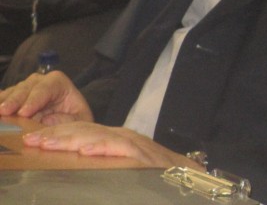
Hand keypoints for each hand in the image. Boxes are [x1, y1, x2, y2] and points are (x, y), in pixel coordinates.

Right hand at [0, 71, 93, 124]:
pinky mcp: (12, 97)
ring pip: (10, 93)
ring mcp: (23, 88)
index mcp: (57, 82)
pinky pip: (2, 98)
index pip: (45, 89)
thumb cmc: (74, 117)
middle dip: (14, 101)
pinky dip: (0, 102)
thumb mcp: (80, 120)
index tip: (24, 113)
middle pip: (24, 89)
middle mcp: (38, 81)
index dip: (33, 100)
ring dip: (3, 102)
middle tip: (4, 112)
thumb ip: (68, 120)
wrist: (67, 119)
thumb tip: (46, 119)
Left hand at [22, 122, 194, 167]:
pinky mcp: (143, 155)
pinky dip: (103, 148)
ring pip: (98, 136)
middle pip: (86, 131)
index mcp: (116, 139)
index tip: (34, 140)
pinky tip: (86, 151)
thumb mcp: (123, 165)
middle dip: (57, 135)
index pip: (83, 132)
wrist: (191, 178)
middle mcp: (124, 138)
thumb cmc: (157, 175)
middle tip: (32, 140)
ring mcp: (134, 144)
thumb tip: (78, 159)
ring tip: (49, 145)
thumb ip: (104, 159)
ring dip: (71, 140)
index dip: (58, 134)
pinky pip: (120, 148)